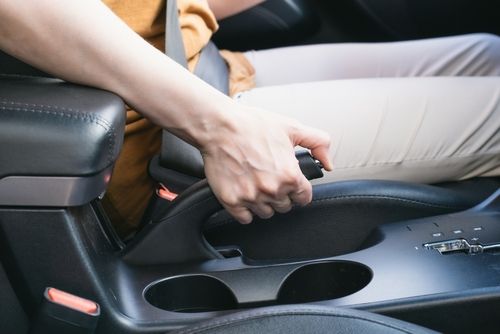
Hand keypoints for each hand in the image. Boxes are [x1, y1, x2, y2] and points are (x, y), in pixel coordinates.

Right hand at [201, 106, 331, 223]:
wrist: (220, 126)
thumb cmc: (253, 125)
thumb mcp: (292, 127)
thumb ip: (318, 143)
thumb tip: (328, 163)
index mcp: (290, 175)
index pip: (304, 198)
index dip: (298, 189)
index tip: (289, 183)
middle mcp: (272, 189)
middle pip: (285, 207)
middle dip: (281, 195)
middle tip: (269, 177)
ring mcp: (251, 197)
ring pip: (266, 213)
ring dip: (264, 202)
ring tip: (256, 183)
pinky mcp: (232, 201)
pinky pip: (245, 218)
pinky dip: (245, 210)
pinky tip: (244, 192)